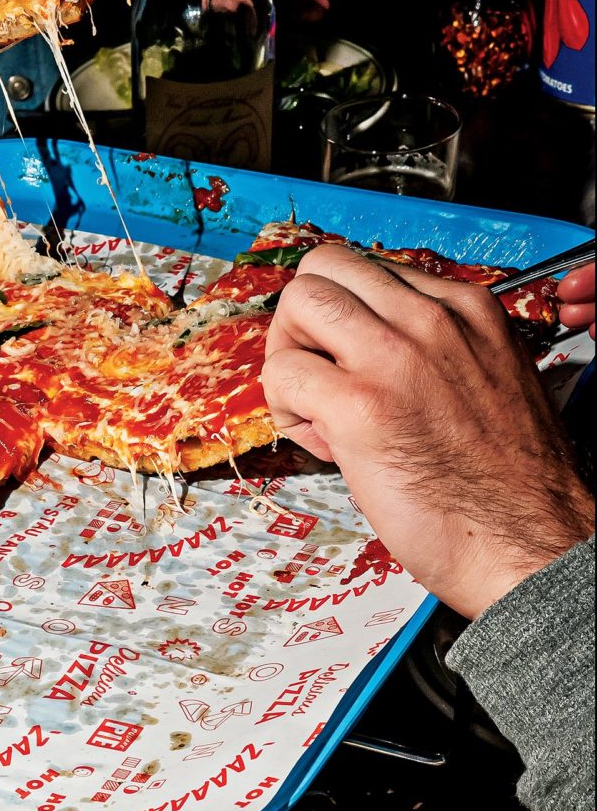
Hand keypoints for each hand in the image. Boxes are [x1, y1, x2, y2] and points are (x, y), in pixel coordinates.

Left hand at [262, 245, 594, 619]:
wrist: (529, 542)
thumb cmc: (505, 481)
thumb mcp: (483, 378)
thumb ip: (426, 350)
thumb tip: (352, 350)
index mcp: (466, 310)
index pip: (369, 272)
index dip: (346, 317)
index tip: (350, 359)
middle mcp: (431, 320)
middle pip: (325, 267)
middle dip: (303, 316)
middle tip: (311, 368)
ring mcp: (394, 357)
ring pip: (299, 301)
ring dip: (286, 350)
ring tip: (308, 400)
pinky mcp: (359, 405)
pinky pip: (282, 372)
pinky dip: (284, 405)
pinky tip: (314, 436)